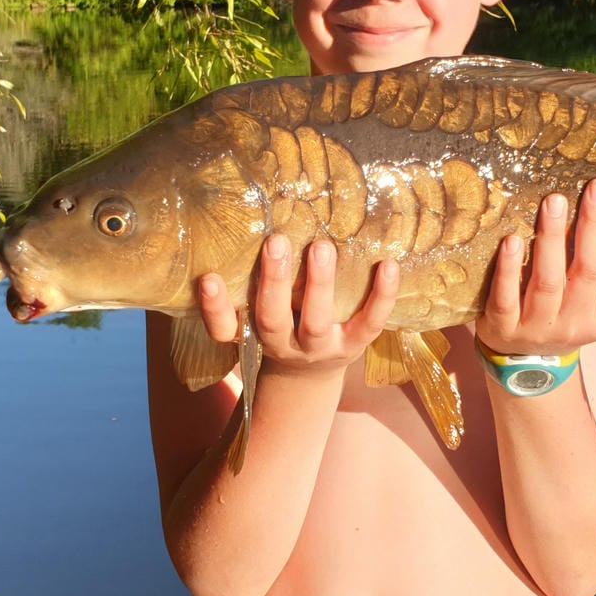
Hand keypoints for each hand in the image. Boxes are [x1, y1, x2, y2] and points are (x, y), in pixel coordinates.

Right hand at [197, 236, 397, 376]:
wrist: (311, 374)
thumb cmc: (280, 327)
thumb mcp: (256, 313)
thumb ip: (248, 284)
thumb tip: (252, 221)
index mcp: (252, 335)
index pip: (223, 328)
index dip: (215, 306)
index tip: (207, 278)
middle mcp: (284, 345)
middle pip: (272, 319)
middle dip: (274, 281)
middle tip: (276, 242)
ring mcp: (321, 348)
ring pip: (316, 321)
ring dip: (319, 284)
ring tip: (321, 247)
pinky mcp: (354, 345)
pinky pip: (370, 322)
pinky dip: (382, 295)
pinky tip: (388, 265)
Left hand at [475, 179, 595, 356]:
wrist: (520, 361)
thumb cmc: (559, 314)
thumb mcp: (588, 303)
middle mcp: (576, 325)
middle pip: (588, 271)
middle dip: (593, 226)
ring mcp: (538, 329)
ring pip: (548, 281)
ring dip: (552, 238)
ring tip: (554, 202)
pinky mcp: (504, 329)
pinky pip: (506, 297)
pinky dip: (509, 267)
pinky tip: (512, 239)